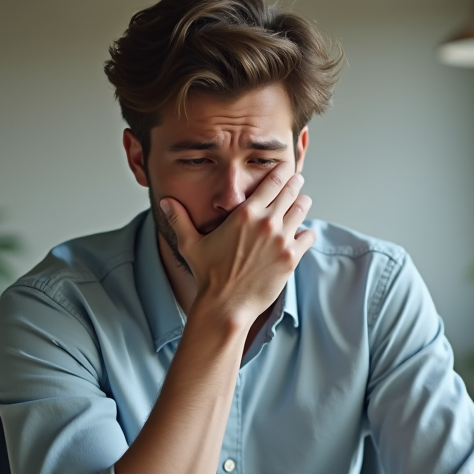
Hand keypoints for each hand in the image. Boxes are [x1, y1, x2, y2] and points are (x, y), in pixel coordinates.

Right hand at [160, 173, 314, 325]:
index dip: (282, 172)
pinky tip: (302, 233)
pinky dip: (306, 233)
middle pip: (291, 192)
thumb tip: (165, 201)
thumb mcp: (190, 244)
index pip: (272, 182)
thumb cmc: (208, 276)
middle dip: (295, 184)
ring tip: (303, 202)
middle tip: (297, 180)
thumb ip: (180, 220)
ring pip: (302, 210)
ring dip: (303, 204)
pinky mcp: (291, 258)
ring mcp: (281, 240)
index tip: (286, 168)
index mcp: (245, 213)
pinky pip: (307, 236)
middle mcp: (267, 223)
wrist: (226, 305)